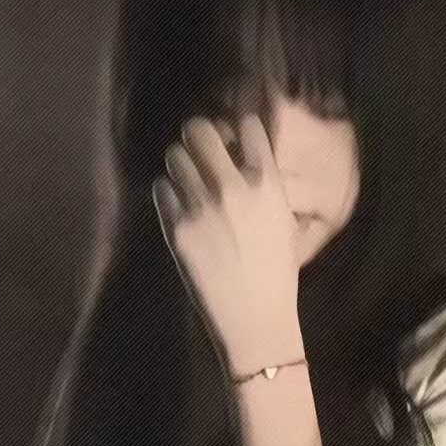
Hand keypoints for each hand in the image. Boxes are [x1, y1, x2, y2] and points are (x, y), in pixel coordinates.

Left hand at [151, 113, 303, 374]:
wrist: (255, 320)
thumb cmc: (276, 275)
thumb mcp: (284, 222)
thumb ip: (265, 186)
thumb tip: (241, 155)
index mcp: (268, 184)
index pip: (246, 125)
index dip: (237, 130)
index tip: (233, 143)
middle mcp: (233, 188)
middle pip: (199, 130)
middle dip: (198, 137)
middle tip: (199, 152)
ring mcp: (201, 207)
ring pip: (174, 157)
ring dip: (180, 165)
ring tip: (188, 182)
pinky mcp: (177, 228)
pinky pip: (161, 190)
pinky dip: (168, 194)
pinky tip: (180, 208)